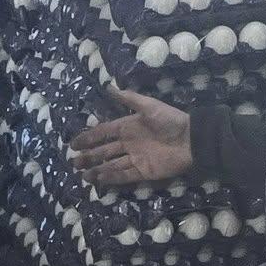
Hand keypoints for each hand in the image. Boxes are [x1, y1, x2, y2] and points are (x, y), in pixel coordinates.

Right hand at [69, 86, 191, 187]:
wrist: (191, 140)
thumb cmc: (170, 120)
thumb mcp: (149, 106)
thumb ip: (129, 99)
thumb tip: (108, 87)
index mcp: (128, 127)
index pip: (103, 133)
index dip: (88, 137)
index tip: (74, 144)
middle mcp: (129, 143)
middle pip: (104, 151)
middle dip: (88, 157)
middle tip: (74, 162)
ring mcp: (135, 159)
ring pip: (111, 165)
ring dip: (97, 170)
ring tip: (82, 175)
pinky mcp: (144, 172)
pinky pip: (124, 175)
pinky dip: (111, 178)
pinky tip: (99, 179)